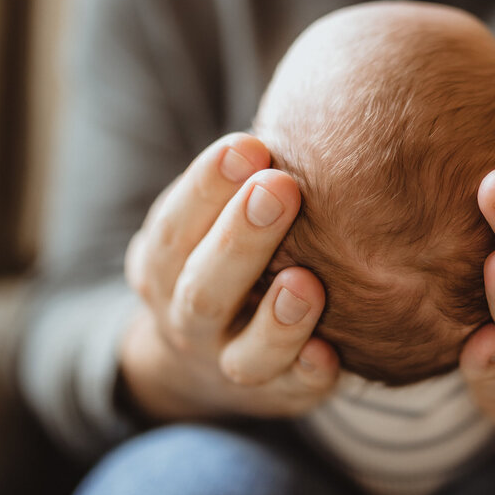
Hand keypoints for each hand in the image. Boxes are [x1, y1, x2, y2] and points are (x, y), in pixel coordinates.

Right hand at [119, 132, 338, 422]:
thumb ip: (245, 176)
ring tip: (307, 285)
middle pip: (203, 286)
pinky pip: (289, 395)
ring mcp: (227, 362)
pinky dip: (306, 376)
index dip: (207, 186)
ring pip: (242, 354)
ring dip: (276, 320)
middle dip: (240, 239)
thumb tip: (319, 98)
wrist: (199, 358)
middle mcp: (186, 316)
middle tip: (281, 189)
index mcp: (163, 261)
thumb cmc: (226, 254)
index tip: (249, 145)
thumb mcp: (211, 214)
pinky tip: (331, 356)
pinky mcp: (274, 396)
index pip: (174, 223)